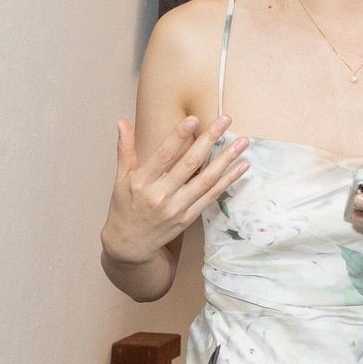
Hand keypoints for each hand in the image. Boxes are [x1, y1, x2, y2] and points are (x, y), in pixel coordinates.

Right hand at [102, 115, 251, 265]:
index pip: (163, 156)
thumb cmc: (124, 207)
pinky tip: (241, 167)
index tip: (193, 119)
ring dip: (226, 160)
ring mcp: (176, 208)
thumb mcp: (120, 178)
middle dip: (209, 140)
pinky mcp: (188, 218)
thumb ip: (125, 149)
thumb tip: (121, 121)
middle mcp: (160, 196)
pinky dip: (228, 181)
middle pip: (189, 164)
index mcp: (142, 182)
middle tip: (226, 120)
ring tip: (243, 142)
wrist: (129, 244)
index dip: (178, 137)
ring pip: (206, 181)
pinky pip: (212, 197)